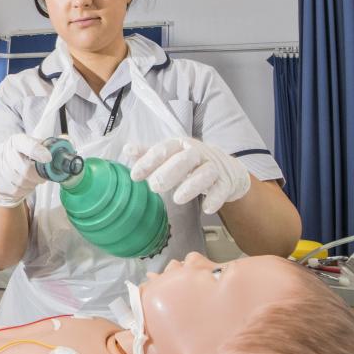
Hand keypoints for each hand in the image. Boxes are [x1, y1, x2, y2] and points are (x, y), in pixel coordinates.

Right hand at [0, 134, 51, 207]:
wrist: (0, 173)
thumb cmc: (21, 158)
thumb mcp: (34, 147)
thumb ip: (51, 144)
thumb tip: (67, 139)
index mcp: (16, 141)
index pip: (25, 143)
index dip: (37, 151)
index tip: (48, 157)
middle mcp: (5, 151)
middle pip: (25, 168)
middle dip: (38, 175)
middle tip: (43, 175)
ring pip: (22, 181)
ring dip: (32, 183)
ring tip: (33, 178)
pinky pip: (16, 189)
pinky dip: (25, 189)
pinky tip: (24, 184)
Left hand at [124, 137, 250, 213]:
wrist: (226, 168)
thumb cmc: (190, 163)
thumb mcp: (170, 156)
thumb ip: (149, 154)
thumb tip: (127, 149)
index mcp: (180, 145)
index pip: (164, 149)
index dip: (148, 161)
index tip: (134, 175)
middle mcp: (198, 153)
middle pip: (185, 158)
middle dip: (169, 172)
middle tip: (154, 186)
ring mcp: (214, 167)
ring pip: (205, 173)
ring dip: (191, 185)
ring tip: (177, 199)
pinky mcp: (226, 182)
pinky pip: (222, 189)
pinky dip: (215, 198)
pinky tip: (207, 209)